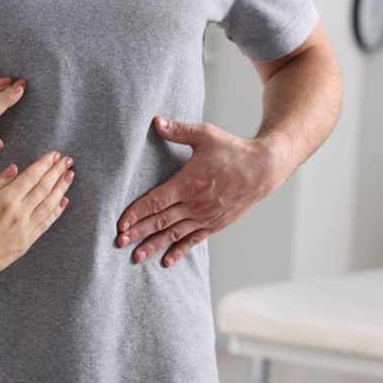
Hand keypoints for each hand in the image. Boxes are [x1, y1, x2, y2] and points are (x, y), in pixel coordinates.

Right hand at [0, 151, 75, 278]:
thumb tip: (14, 169)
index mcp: (5, 200)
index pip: (30, 177)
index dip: (43, 164)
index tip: (54, 154)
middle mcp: (20, 213)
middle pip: (44, 189)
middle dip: (57, 172)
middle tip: (68, 161)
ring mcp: (26, 229)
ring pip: (49, 205)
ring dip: (61, 189)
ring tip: (70, 176)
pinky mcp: (27, 242)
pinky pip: (46, 223)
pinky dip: (57, 211)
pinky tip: (63, 202)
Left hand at [116, 116, 289, 266]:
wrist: (264, 168)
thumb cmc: (233, 150)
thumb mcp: (205, 135)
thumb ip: (178, 130)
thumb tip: (155, 121)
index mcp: (189, 183)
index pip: (156, 201)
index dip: (137, 213)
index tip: (120, 223)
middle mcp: (195, 204)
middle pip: (160, 221)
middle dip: (138, 233)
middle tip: (118, 243)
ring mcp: (206, 217)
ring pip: (174, 234)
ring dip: (153, 245)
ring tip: (135, 257)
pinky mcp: (215, 224)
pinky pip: (193, 240)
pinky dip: (179, 251)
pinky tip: (166, 261)